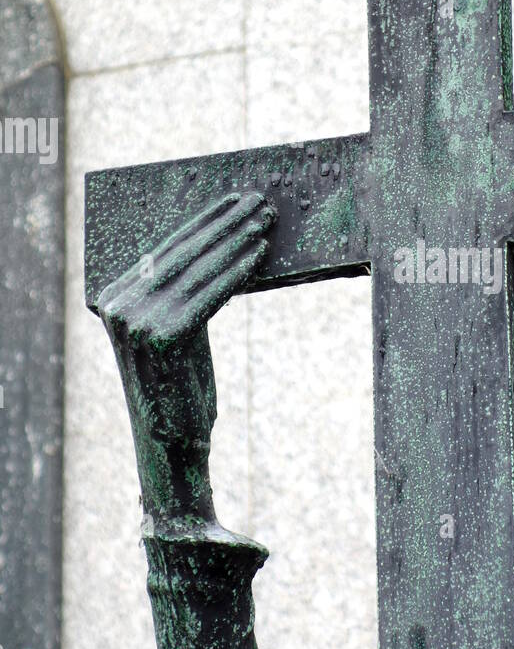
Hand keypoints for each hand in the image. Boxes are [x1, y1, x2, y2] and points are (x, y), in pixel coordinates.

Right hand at [97, 191, 274, 537]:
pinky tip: (260, 252)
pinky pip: (211, 292)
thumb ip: (180, 294)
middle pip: (183, 253)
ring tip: (267, 220)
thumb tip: (218, 245)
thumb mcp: (175, 334)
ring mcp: (138, 321)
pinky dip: (238, 269)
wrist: (174, 448)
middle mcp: (118, 307)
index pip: (165, 249)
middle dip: (225, 223)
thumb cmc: (180, 390)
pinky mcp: (165, 336)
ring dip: (237, 239)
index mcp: (112, 300)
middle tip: (260, 202)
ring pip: (200, 268)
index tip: (233, 199)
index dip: (203, 221)